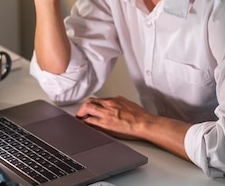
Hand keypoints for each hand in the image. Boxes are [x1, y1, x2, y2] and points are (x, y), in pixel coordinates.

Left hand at [76, 96, 191, 160]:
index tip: (88, 107)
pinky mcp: (105, 124)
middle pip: (89, 101)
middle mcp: (109, 105)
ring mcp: (106, 114)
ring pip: (87, 109)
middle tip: (81, 112)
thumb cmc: (140, 116)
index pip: (97, 99)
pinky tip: (85, 126)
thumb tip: (115, 105)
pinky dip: (86, 123)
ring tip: (80, 119)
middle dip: (83, 107)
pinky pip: (91, 122)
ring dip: (81, 114)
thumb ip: (119, 104)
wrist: (144, 123)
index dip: (91, 103)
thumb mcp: (128, 104)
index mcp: (115, 99)